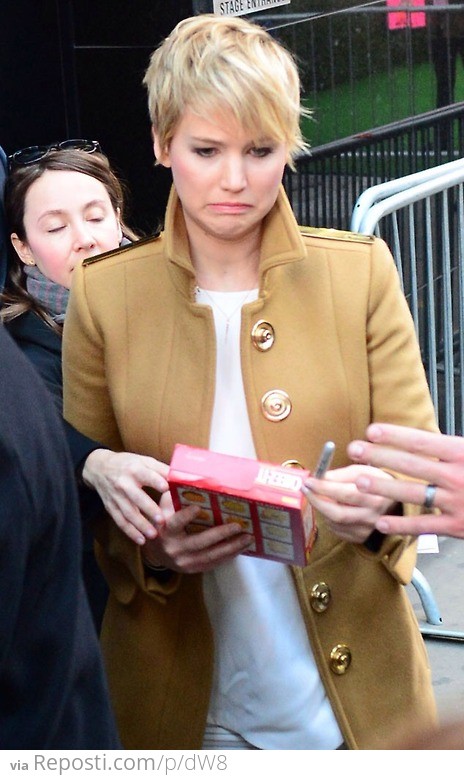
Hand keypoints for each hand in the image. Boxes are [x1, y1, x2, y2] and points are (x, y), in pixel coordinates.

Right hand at [82, 449, 169, 544]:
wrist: (99, 468)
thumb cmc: (127, 464)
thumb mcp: (143, 460)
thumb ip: (161, 469)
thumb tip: (179, 476)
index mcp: (134, 469)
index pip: (146, 475)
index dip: (156, 481)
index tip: (166, 488)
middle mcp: (124, 484)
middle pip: (137, 498)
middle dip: (149, 509)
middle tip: (162, 520)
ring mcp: (116, 497)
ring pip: (128, 513)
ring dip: (140, 525)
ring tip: (153, 535)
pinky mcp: (111, 507)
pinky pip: (120, 521)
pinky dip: (130, 532)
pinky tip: (141, 540)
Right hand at [141, 491, 254, 573]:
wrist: (156, 552)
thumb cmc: (165, 522)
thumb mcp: (164, 508)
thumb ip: (175, 495)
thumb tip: (193, 478)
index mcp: (166, 531)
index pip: (175, 523)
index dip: (186, 516)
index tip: (198, 507)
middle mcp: (174, 548)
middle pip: (200, 542)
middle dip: (221, 534)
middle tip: (238, 525)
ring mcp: (184, 562)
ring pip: (211, 556)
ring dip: (232, 547)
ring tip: (248, 537)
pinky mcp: (193, 569)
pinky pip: (213, 563)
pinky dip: (229, 556)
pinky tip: (241, 547)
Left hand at [303, 464, 394, 542]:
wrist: (395, 504)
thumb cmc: (375, 483)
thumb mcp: (364, 472)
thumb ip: (342, 474)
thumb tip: (320, 477)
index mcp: (377, 497)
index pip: (347, 494)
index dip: (325, 488)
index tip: (309, 480)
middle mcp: (373, 517)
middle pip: (339, 514)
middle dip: (317, 500)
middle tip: (305, 489)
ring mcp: (366, 530)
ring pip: (335, 522)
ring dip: (322, 508)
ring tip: (320, 495)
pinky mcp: (360, 538)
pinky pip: (337, 530)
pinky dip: (329, 518)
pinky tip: (331, 507)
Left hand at [348, 423, 463, 538]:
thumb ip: (452, 447)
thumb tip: (425, 438)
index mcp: (463, 454)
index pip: (423, 441)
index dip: (395, 435)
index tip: (372, 430)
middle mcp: (458, 476)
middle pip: (411, 464)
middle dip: (380, 456)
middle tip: (354, 449)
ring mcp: (457, 503)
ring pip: (413, 494)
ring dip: (384, 487)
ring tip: (359, 481)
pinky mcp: (458, 526)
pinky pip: (425, 526)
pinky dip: (402, 526)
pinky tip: (381, 522)